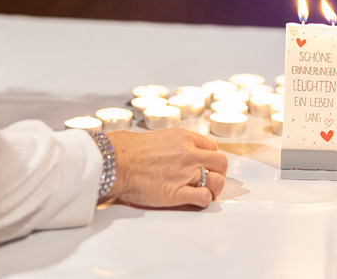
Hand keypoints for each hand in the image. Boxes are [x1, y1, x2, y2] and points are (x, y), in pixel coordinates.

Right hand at [104, 128, 227, 208]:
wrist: (115, 161)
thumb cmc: (130, 150)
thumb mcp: (160, 137)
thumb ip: (177, 144)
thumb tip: (185, 152)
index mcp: (184, 138)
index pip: (212, 147)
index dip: (211, 158)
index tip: (206, 165)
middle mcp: (189, 153)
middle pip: (221, 163)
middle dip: (219, 172)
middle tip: (211, 179)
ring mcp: (185, 173)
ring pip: (217, 181)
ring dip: (214, 188)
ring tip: (205, 191)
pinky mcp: (177, 193)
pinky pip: (204, 197)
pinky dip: (205, 200)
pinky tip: (196, 199)